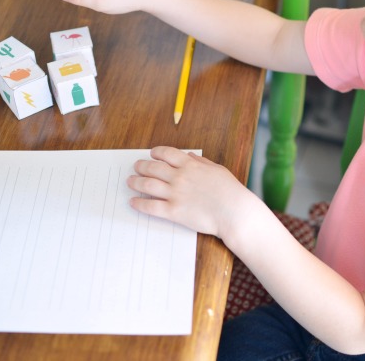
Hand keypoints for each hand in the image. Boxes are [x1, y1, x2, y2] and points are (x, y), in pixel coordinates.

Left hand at [127, 146, 263, 238]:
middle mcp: (179, 177)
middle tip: (136, 168)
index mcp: (190, 165)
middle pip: (153, 168)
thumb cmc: (230, 191)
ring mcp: (175, 194)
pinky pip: (150, 207)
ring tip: (130, 182)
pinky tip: (133, 202)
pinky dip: (139, 204)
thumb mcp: (217, 170)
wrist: (234, 212)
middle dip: (141, 166)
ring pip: (147, 185)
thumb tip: (189, 155)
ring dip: (135, 182)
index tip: (151, 154)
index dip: (156, 152)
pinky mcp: (173, 211)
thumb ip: (201, 162)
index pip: (166, 153)